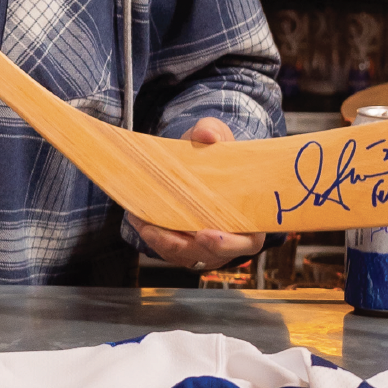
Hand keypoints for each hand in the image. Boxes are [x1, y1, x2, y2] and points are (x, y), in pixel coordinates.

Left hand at [126, 117, 265, 272]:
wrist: (198, 157)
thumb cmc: (215, 152)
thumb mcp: (216, 134)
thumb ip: (212, 131)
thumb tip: (206, 134)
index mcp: (249, 217)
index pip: (247, 241)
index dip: (229, 243)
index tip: (206, 234)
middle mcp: (230, 237)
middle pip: (210, 255)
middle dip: (184, 247)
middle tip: (160, 234)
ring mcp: (206, 244)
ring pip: (185, 254)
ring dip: (162, 243)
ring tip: (142, 223)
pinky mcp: (185, 243)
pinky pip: (169, 248)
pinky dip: (153, 237)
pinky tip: (138, 219)